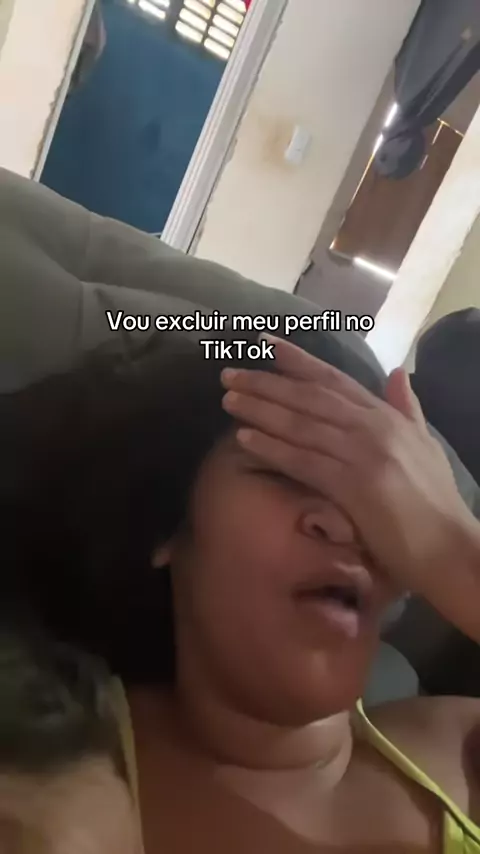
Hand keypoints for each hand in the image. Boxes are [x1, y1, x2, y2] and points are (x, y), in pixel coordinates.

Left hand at [221, 336, 479, 639]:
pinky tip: (244, 438)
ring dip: (261, 409)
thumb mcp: (425, 444)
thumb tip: (396, 371)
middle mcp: (372, 426)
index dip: (297, 360)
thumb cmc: (435, 501)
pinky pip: (304, 460)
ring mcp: (364, 453)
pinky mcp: (355, 484)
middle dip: (266, 382)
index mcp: (386, 415)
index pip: (334, 379)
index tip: (265, 343)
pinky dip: (272, 447)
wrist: (450, 547)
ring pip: (302, 424)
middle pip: (309, 396)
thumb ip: (407, 407)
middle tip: (228, 374)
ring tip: (228, 399)